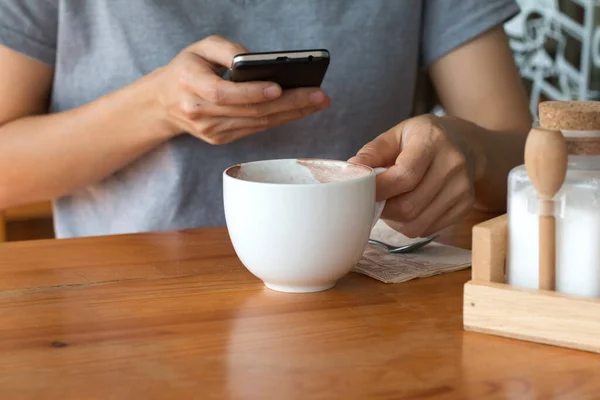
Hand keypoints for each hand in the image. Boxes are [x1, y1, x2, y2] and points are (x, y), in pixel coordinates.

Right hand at [153, 35, 329, 144]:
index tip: (279, 86)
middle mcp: (200, 112)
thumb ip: (227, 50)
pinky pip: (255, 128)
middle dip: (289, 103)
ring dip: (291, 113)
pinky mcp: (221, 139)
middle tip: (319, 95)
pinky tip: (299, 109)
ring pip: (257, 123)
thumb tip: (259, 61)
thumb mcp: (200, 48)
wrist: (162, 103)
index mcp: (190, 85)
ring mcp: (212, 130)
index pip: (224, 94)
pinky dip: (279, 119)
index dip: (252, 92)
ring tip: (317, 101)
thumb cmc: (186, 69)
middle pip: (250, 111)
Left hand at [349, 115, 484, 237]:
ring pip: (416, 223)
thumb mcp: (397, 134)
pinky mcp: (465, 206)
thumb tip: (351, 169)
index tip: (362, 192)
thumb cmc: (423, 139)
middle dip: (384, 209)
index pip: (404, 176)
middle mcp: (452, 165)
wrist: (466, 144)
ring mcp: (462, 188)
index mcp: (432, 141)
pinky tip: (409, 207)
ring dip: (395, 220)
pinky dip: (410, 224)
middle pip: (409, 205)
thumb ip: (373, 151)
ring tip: (391, 203)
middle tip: (375, 200)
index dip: (379, 190)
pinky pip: (427, 229)